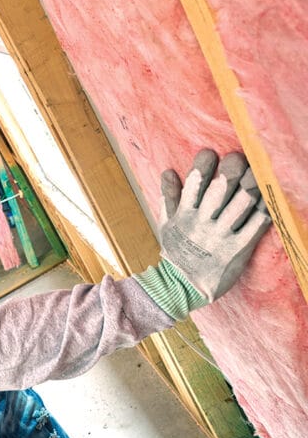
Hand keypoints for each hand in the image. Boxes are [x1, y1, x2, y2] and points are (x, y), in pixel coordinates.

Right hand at [159, 149, 271, 301]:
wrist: (181, 286)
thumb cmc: (176, 250)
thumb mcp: (166, 223)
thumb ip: (169, 196)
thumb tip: (169, 171)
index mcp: (185, 214)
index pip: (194, 184)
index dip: (203, 166)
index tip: (210, 152)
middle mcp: (203, 222)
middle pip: (220, 190)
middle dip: (232, 170)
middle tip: (240, 156)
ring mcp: (221, 236)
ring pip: (241, 205)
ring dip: (252, 185)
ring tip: (258, 171)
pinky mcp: (238, 249)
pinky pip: (255, 227)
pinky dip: (264, 211)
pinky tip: (271, 198)